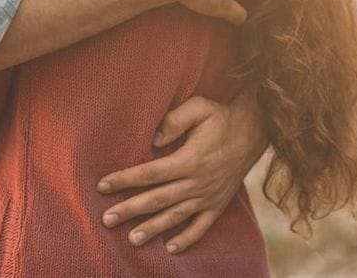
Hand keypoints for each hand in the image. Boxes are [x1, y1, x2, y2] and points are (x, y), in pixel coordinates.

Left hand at [96, 92, 269, 251]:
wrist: (254, 131)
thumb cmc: (220, 118)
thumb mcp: (199, 108)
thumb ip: (174, 120)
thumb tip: (152, 141)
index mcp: (190, 159)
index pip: (150, 172)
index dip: (125, 179)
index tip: (103, 185)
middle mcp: (198, 181)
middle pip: (157, 199)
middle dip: (130, 210)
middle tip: (106, 219)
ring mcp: (209, 196)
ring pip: (176, 216)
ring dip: (153, 229)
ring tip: (131, 239)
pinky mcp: (218, 204)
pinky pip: (201, 226)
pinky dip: (187, 239)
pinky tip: (170, 248)